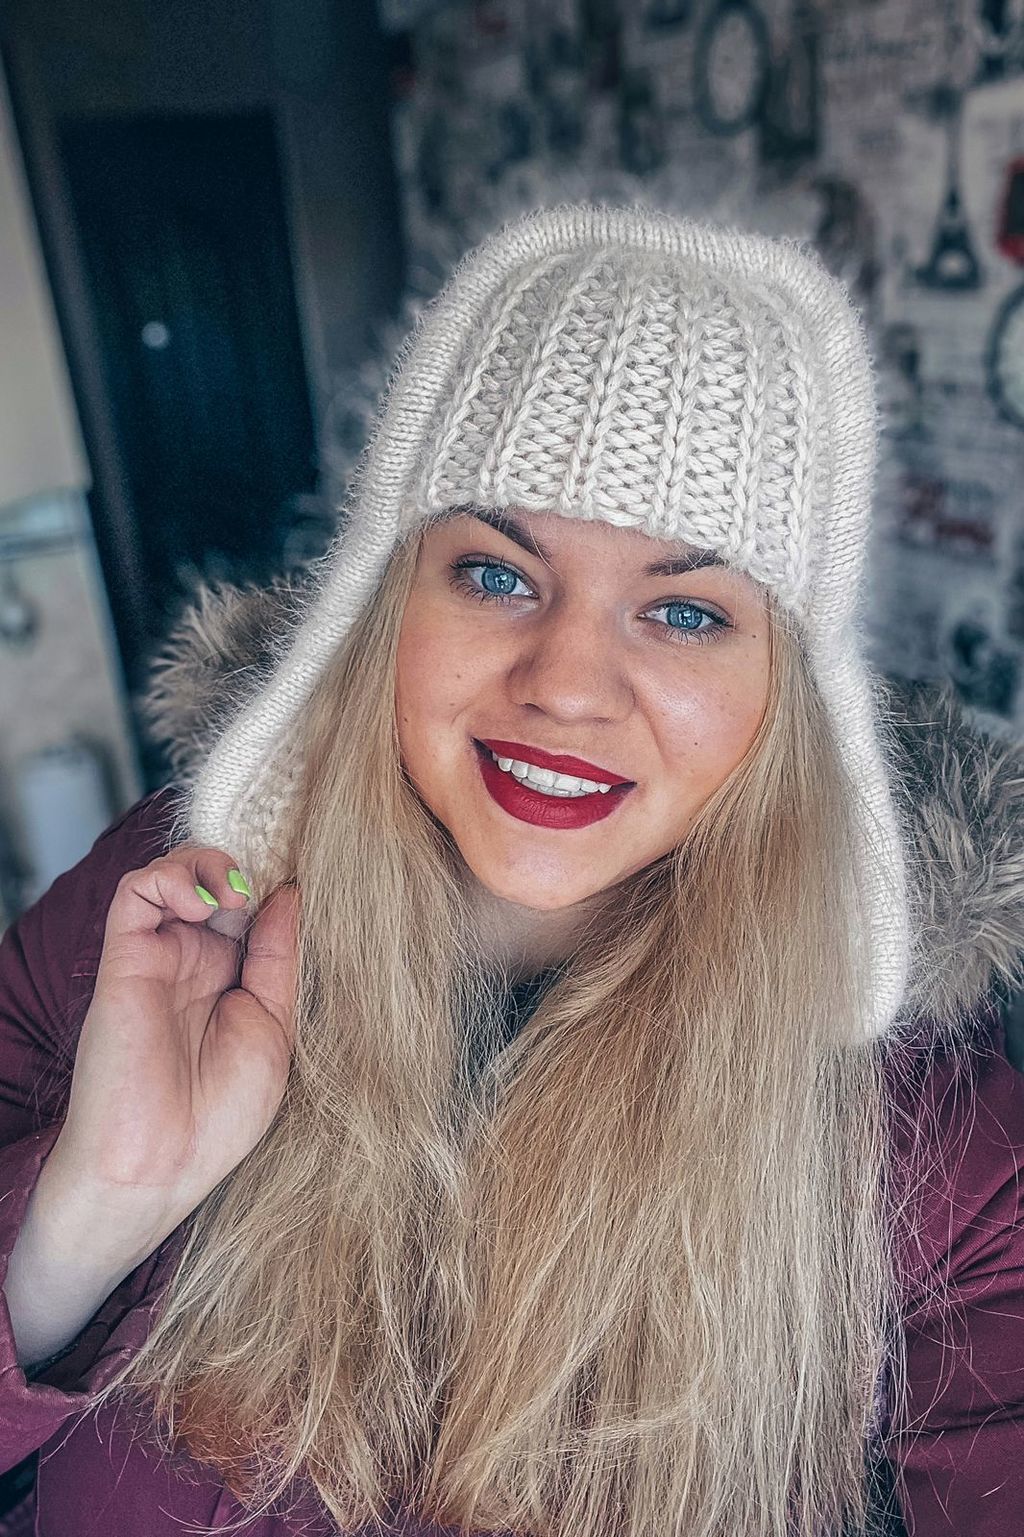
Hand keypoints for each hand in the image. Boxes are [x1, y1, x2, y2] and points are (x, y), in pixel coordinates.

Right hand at [43, 847, 298, 1242]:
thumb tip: (289, 895)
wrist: (163, 1162)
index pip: (251, 907)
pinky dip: (170, 877)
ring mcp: (158, 956)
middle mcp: (192, 960)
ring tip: (233, 892)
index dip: (274, 887)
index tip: (304, 880)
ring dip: (208, 863)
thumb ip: (278, 958)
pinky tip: (203, 903)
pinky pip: (136, 892)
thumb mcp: (273, 1026)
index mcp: (231, 979)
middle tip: (267, 885)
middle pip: (215, 881)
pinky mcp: (124, 957)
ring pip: (174, 874)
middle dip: (246, 868)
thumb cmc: (219, 1115)